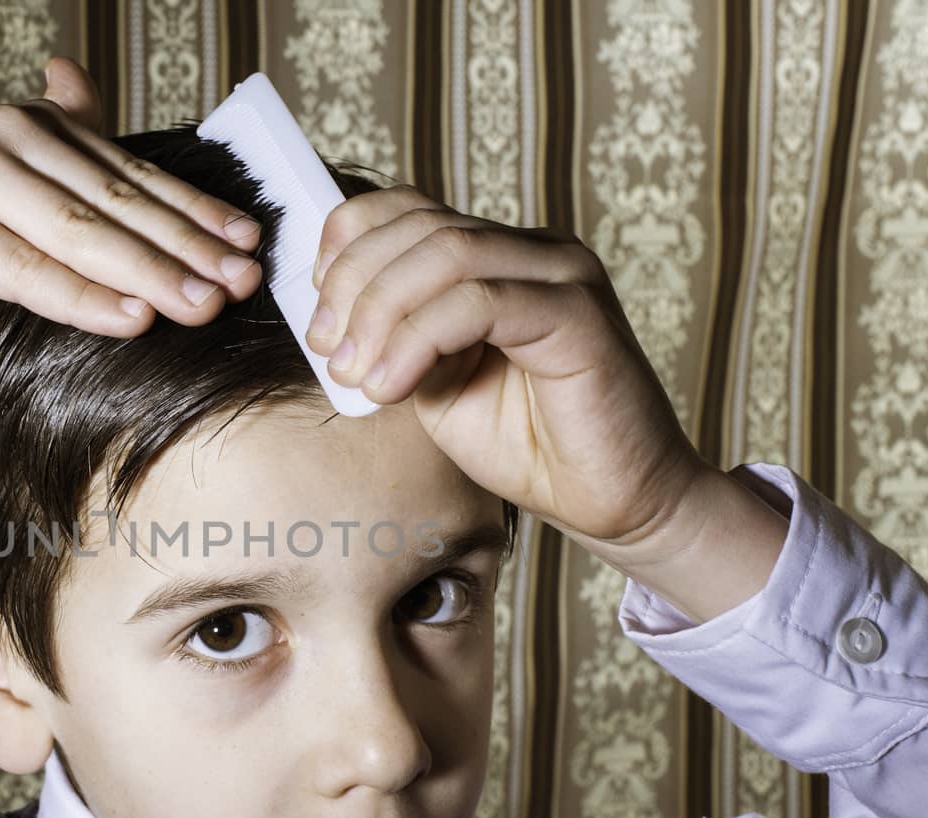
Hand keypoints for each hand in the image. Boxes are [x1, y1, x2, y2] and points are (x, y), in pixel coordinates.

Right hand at [0, 56, 262, 342]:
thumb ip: (41, 134)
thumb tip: (81, 84)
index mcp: (29, 126)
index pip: (129, 173)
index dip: (193, 209)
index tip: (248, 242)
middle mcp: (7, 138)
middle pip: (118, 201)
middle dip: (189, 244)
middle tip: (246, 279)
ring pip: (82, 232)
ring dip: (151, 272)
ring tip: (205, 304)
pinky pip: (25, 268)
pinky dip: (82, 296)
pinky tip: (131, 318)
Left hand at [304, 185, 785, 619]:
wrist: (609, 499)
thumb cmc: (524, 444)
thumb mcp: (432, 384)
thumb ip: (392, 340)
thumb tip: (330, 318)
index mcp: (496, 257)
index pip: (408, 209)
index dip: (347, 244)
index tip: (318, 312)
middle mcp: (532, 251)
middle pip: (420, 224)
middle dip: (354, 284)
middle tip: (326, 349)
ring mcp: (560, 274)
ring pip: (446, 253)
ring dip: (381, 313)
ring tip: (356, 374)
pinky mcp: (579, 312)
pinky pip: (481, 300)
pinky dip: (420, 339)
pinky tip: (393, 385)